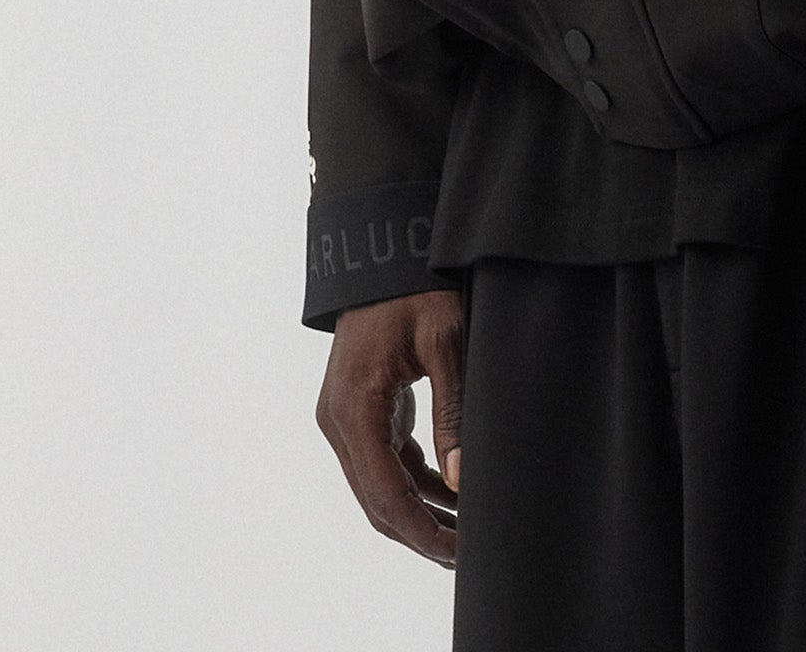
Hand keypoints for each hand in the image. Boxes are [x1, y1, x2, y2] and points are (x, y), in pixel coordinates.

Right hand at [316, 289, 464, 566]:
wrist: (381, 251)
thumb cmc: (414, 288)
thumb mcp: (444, 343)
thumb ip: (453, 412)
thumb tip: (462, 480)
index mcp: (355, 408)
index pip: (385, 494)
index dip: (420, 532)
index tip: (456, 553)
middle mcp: (339, 421)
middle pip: (376, 500)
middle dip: (420, 533)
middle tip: (466, 555)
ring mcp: (344, 416)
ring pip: (378, 485)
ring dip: (418, 511)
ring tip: (464, 533)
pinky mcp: (358, 410)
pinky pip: (383, 460)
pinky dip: (414, 481)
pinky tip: (450, 495)